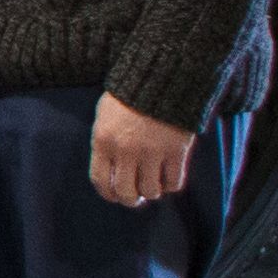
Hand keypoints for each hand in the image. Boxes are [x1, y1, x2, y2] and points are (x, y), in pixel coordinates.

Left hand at [87, 92, 198, 207]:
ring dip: (152, 191)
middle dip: (131, 199)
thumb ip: (105, 143)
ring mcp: (152, 152)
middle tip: (137, 197)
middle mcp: (125, 151)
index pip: (100, 181)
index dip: (109, 194)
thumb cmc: (129, 96)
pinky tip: (169, 177)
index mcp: (103, 141)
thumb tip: (110, 171)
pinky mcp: (176, 151)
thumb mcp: (105, 116)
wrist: (161, 78)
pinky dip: (171, 185)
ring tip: (153, 183)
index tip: (116, 196)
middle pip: (126, 192)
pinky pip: (174, 183)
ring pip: (151, 191)